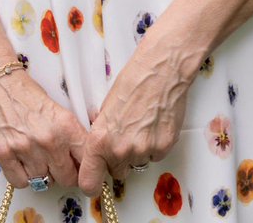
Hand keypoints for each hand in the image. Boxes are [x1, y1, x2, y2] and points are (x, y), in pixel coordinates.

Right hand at [0, 68, 89, 190]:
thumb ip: (68, 134)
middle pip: (67, 178)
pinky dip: (22, 176)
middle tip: (58, 165)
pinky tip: (21, 162)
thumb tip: (78, 156)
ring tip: (36, 157)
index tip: (81, 167)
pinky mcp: (4, 156)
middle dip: (64, 173)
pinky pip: (21, 183)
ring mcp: (25, 150)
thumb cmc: (24, 91)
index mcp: (65, 124)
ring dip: (42, 173)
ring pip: (43, 182)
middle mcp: (48, 140)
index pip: (86, 159)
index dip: (85, 167)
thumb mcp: (56, 109)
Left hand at [77, 34, 195, 195]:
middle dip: (118, 160)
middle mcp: (121, 151)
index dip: (92, 181)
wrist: (162, 69)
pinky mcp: (164, 148)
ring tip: (142, 124)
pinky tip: (154, 123)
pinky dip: (154, 144)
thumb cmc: (133, 80)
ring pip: (136, 163)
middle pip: (116, 173)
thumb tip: (99, 147)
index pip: (88, 183)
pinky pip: (154, 156)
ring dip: (137, 151)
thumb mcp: (106, 107)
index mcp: (100, 140)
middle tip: (124, 136)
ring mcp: (144, 151)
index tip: (95, 176)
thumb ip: (101, 133)